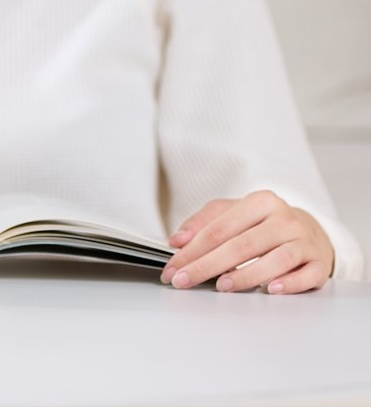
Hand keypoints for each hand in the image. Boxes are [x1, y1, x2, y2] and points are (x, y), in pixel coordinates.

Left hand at [161, 191, 334, 293]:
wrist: (311, 230)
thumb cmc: (264, 223)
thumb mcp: (233, 213)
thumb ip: (203, 223)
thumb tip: (177, 241)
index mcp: (260, 202)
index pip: (219, 228)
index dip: (193, 250)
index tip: (173, 268)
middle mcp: (283, 219)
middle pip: (242, 245)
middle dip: (208, 265)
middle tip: (185, 280)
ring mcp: (303, 241)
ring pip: (275, 259)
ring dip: (246, 275)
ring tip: (221, 286)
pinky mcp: (318, 263)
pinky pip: (306, 275)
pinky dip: (289, 283)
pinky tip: (271, 289)